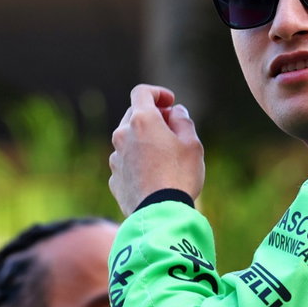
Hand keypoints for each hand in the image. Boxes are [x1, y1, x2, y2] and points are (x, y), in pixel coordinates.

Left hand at [108, 84, 205, 215]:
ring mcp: (115, 158)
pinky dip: (137, 161)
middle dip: (153, 116)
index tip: (170, 103)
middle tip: (173, 128)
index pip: (141, 92)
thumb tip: (175, 111)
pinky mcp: (114, 179)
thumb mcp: (192, 144)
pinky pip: (126, 162)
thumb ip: (183, 121)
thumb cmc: (180, 175)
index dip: (157, 93)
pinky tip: (154, 175)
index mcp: (141, 121)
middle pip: (134, 115)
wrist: (161, 214)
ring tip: (165, 156)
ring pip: (128, 140)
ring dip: (144, 140)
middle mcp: (122, 136)